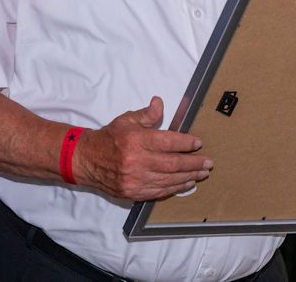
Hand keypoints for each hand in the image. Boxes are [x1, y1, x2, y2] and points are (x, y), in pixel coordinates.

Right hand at [73, 97, 211, 200]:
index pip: (168, 142)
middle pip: (173, 164)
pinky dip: (175, 188)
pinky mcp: (134, 192)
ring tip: (201, 174)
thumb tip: (160, 103)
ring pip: (169, 180)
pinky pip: (160, 191)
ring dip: (189, 177)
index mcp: (136, 140)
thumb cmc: (110, 137)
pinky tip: (186, 184)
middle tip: (208, 163)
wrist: (87, 160)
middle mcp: (137, 161)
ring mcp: (135, 179)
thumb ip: (146, 114)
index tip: (198, 143)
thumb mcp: (126, 120)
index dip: (186, 143)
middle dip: (194, 163)